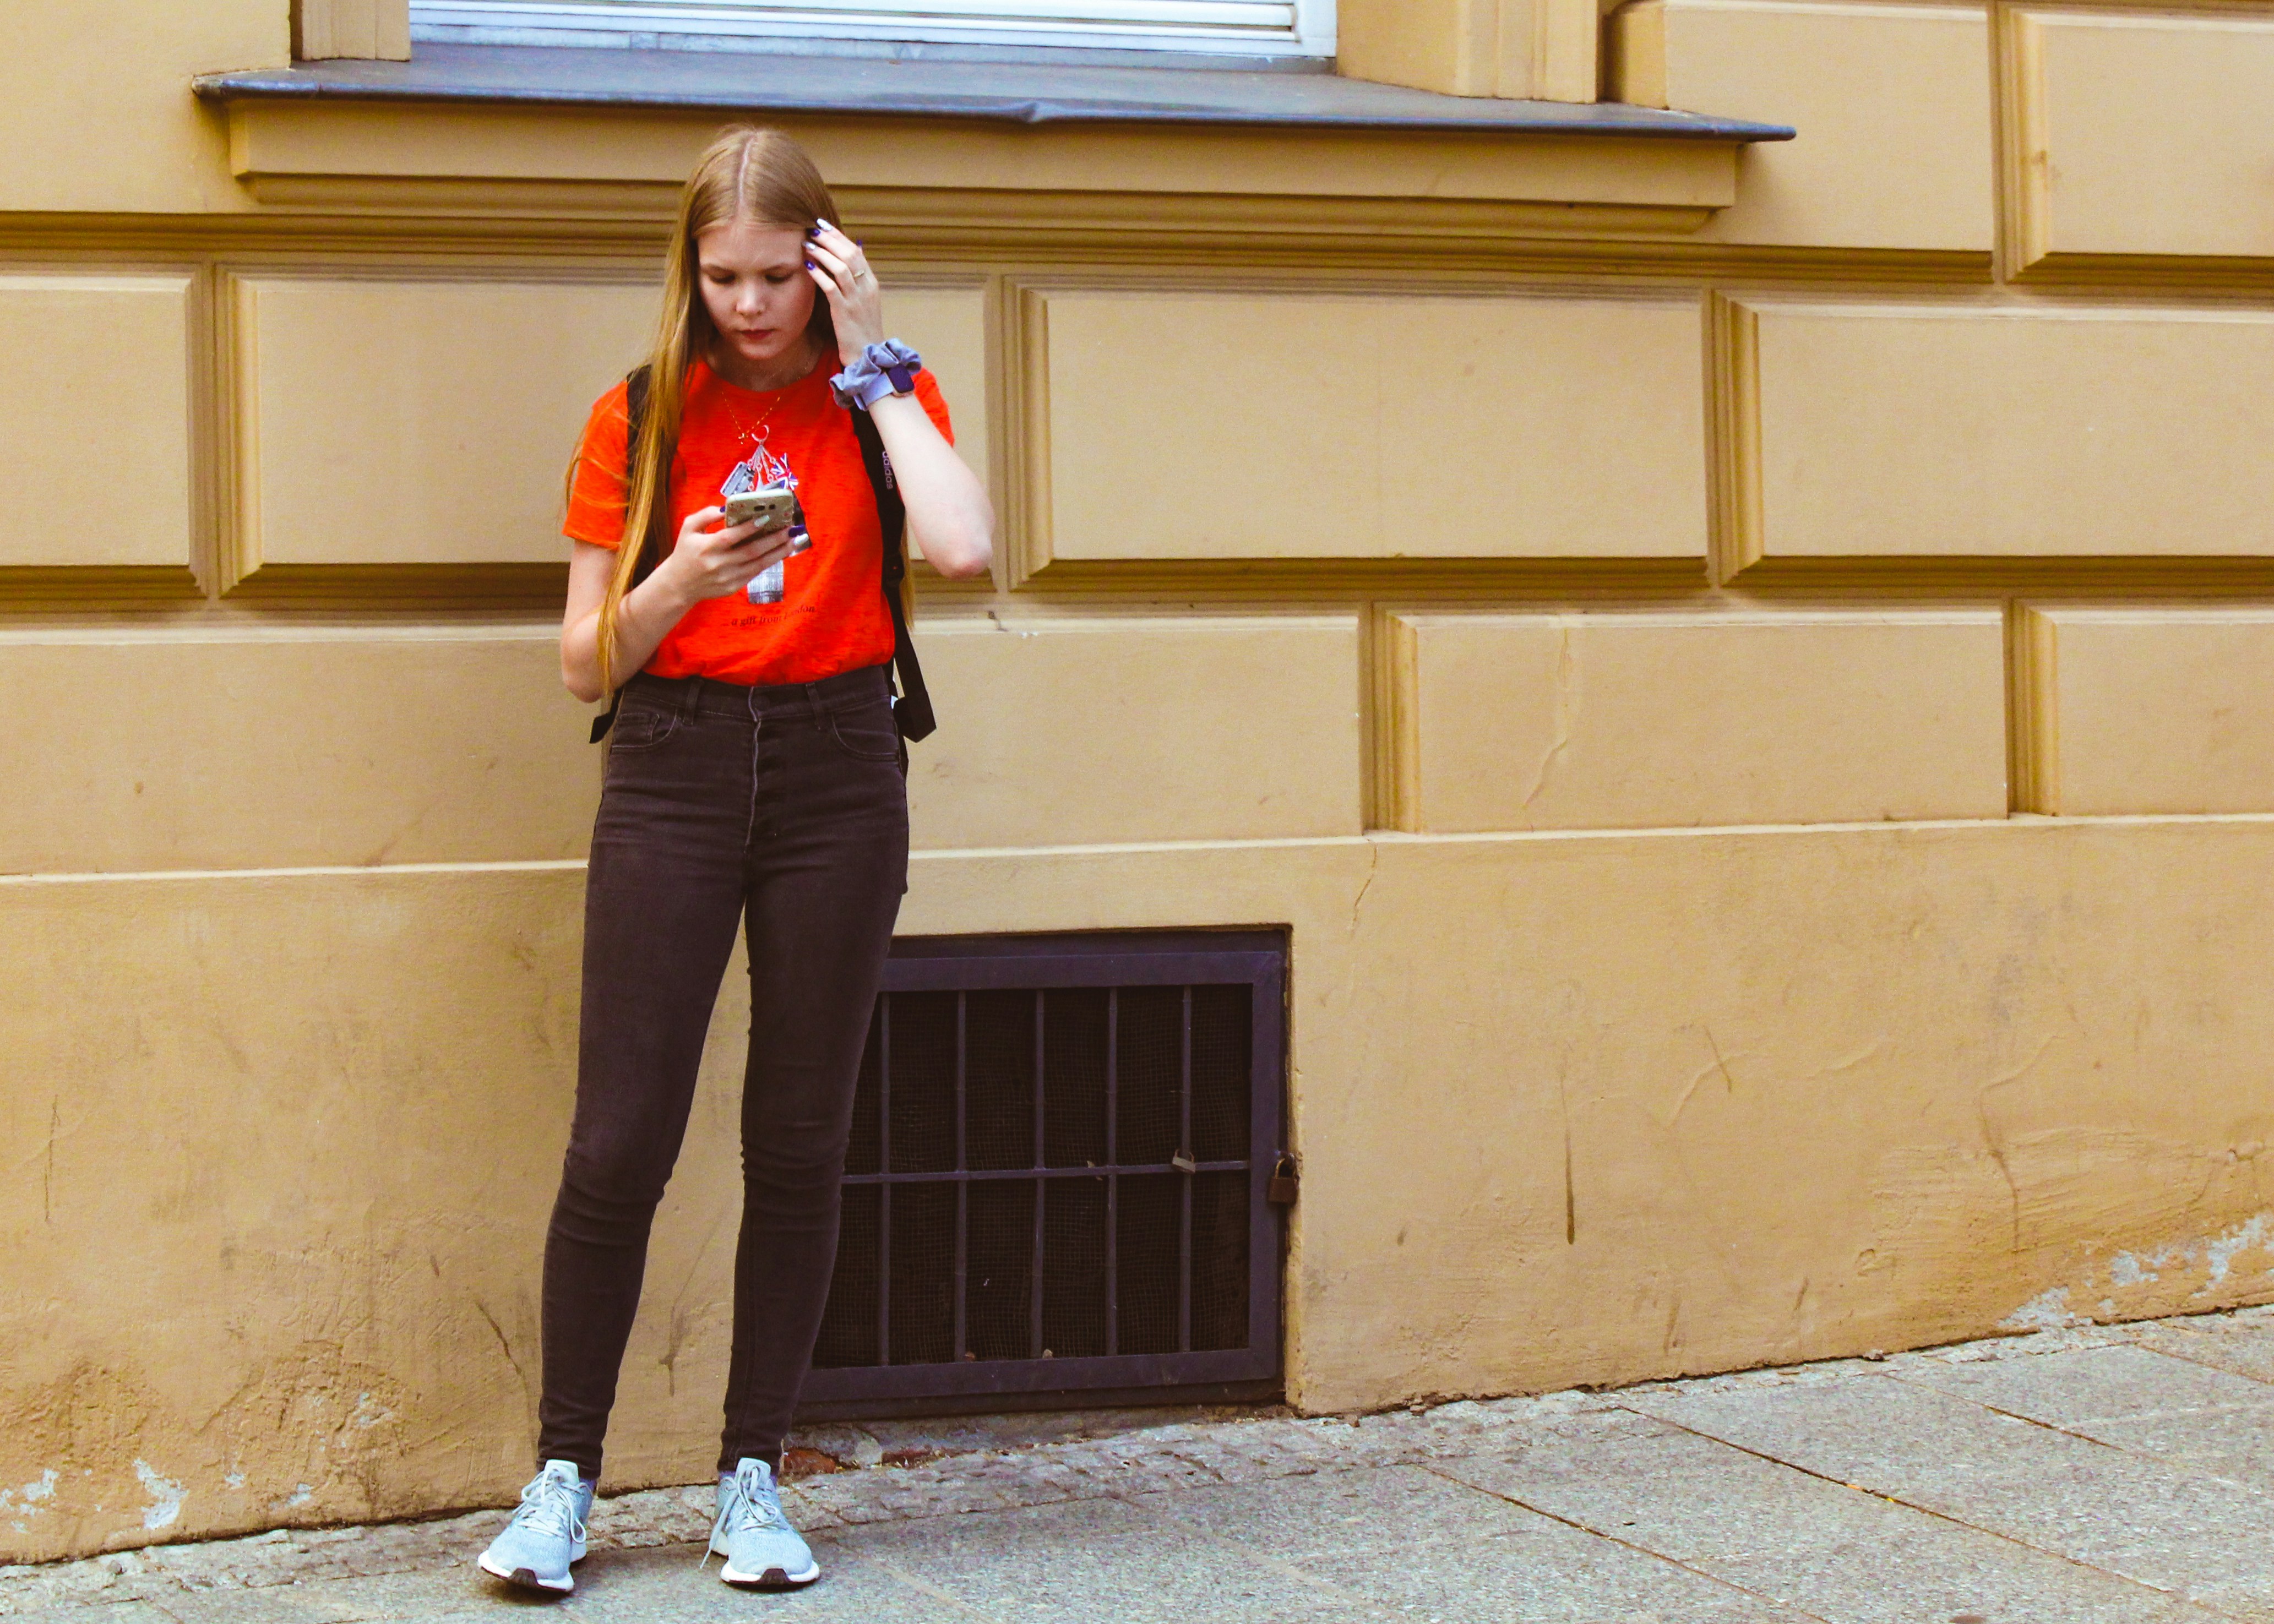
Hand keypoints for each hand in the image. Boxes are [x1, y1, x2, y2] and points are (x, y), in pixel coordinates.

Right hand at [658, 506, 793, 602]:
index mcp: (706, 548)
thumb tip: (727, 508)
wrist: (679, 585)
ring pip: (758, 564)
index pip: (730, 537)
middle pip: (751, 551)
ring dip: (777, 552)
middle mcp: (718, 565)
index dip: (749, 528)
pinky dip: (768, 562)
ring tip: (792, 541)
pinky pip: (755, 573)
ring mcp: (727, 578)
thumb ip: (706, 515)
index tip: (767, 517)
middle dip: (773, 539)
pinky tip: (779, 552)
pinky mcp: (733, 587)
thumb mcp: (688, 528)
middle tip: (789, 529)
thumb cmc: (685, 552)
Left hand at [805, 220, 884, 360]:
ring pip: (841, 267)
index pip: (856, 251)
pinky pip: (831, 287)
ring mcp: (856, 299)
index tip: (822, 225)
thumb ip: (859, 276)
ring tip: (807, 244)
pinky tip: (807, 266)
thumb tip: (857, 249)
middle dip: (829, 239)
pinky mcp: (845, 312)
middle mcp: (866, 288)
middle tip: (812, 229)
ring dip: (823, 253)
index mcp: (871, 283)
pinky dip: (819, 274)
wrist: (868, 355)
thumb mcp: (865, 300)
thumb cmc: (862, 328)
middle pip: (849, 254)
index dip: (838, 236)